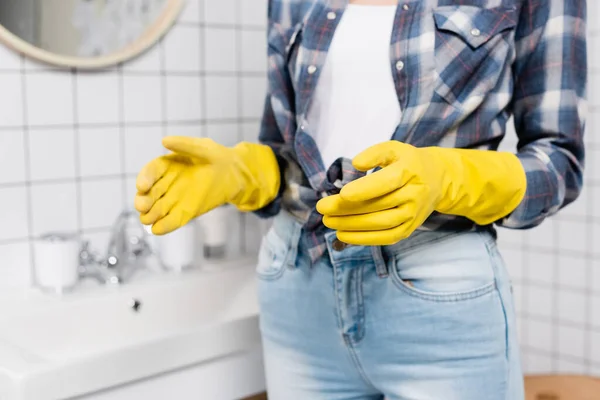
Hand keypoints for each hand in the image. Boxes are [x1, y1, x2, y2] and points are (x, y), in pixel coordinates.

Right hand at [134, 136, 279, 234]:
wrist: (235, 175)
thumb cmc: (218, 157)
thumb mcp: (204, 147)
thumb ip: (185, 144)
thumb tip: (164, 141)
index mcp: (167, 165)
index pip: (150, 172)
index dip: (144, 178)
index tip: (142, 186)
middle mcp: (166, 183)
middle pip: (149, 193)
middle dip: (142, 200)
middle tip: (141, 206)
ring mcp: (175, 199)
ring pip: (156, 209)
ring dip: (149, 215)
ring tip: (147, 219)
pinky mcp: (185, 212)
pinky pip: (172, 220)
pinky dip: (164, 226)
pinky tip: (157, 229)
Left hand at [316, 141, 444, 245]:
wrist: (437, 179)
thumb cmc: (407, 162)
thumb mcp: (393, 149)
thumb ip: (374, 153)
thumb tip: (356, 164)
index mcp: (410, 170)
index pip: (387, 182)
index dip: (364, 190)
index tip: (342, 193)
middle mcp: (414, 194)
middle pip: (378, 205)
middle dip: (347, 208)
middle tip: (322, 208)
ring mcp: (413, 214)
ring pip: (381, 224)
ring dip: (352, 225)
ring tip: (328, 221)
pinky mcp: (409, 229)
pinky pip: (386, 237)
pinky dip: (363, 239)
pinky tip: (343, 235)